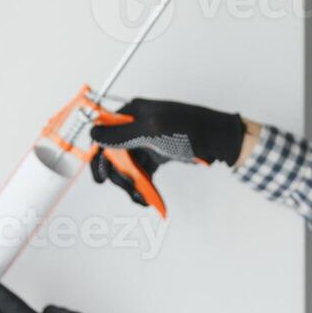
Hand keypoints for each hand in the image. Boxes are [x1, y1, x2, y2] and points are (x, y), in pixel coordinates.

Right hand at [88, 98, 246, 206]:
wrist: (218, 139)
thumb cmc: (190, 128)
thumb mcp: (152, 130)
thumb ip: (122, 134)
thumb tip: (94, 134)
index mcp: (131, 114)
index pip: (103, 134)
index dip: (99, 156)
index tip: (101, 178)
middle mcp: (135, 126)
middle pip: (113, 154)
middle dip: (119, 175)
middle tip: (130, 189)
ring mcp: (145, 141)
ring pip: (127, 166)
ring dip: (130, 184)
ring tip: (141, 198)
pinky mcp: (156, 154)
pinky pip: (141, 172)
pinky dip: (142, 185)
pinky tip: (147, 197)